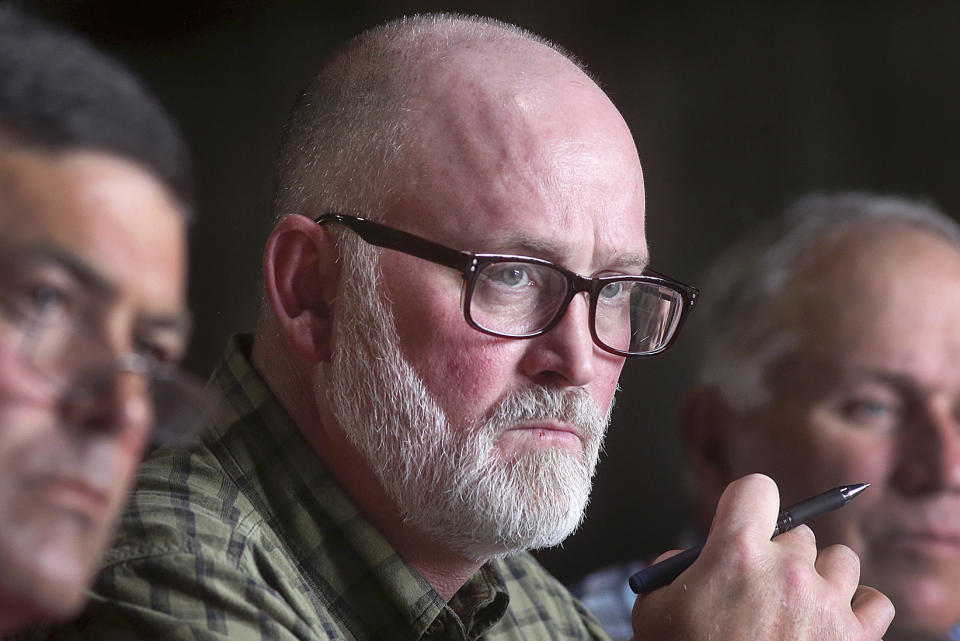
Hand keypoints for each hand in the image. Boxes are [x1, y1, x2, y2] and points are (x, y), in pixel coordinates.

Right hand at [630, 474, 893, 639]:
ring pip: (841, 561)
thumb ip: (671, 570)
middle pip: (800, 533)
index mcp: (735, 553)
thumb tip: (693, 557)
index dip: (748, 505)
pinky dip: (858, 612)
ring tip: (800, 609)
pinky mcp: (858, 640)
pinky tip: (832, 626)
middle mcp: (788, 570)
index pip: (757, 488)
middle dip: (782, 555)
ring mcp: (828, 605)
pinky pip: (876, 602)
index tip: (744, 526)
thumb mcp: (653, 611)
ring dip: (823, 579)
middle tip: (763, 589)